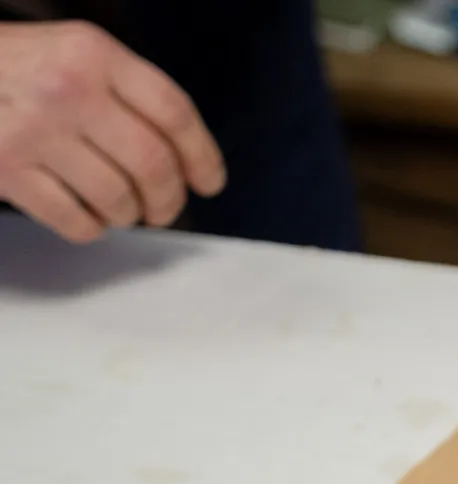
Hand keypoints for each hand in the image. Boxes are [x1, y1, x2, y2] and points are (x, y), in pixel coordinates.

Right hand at [0, 21, 224, 242]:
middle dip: (170, 198)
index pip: (174, 113)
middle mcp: (68, 90)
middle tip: (165, 207)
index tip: (210, 182)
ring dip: (131, 215)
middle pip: (154, 164)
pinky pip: (76, 221)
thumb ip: (131, 93)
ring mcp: (35, 132)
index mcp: (94, 55)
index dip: (203, 156)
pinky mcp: (8, 170)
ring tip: (124, 208)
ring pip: (119, 199)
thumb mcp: (79, 54)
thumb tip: (188, 157)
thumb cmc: (22, 68)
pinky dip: (93, 228)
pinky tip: (89, 215)